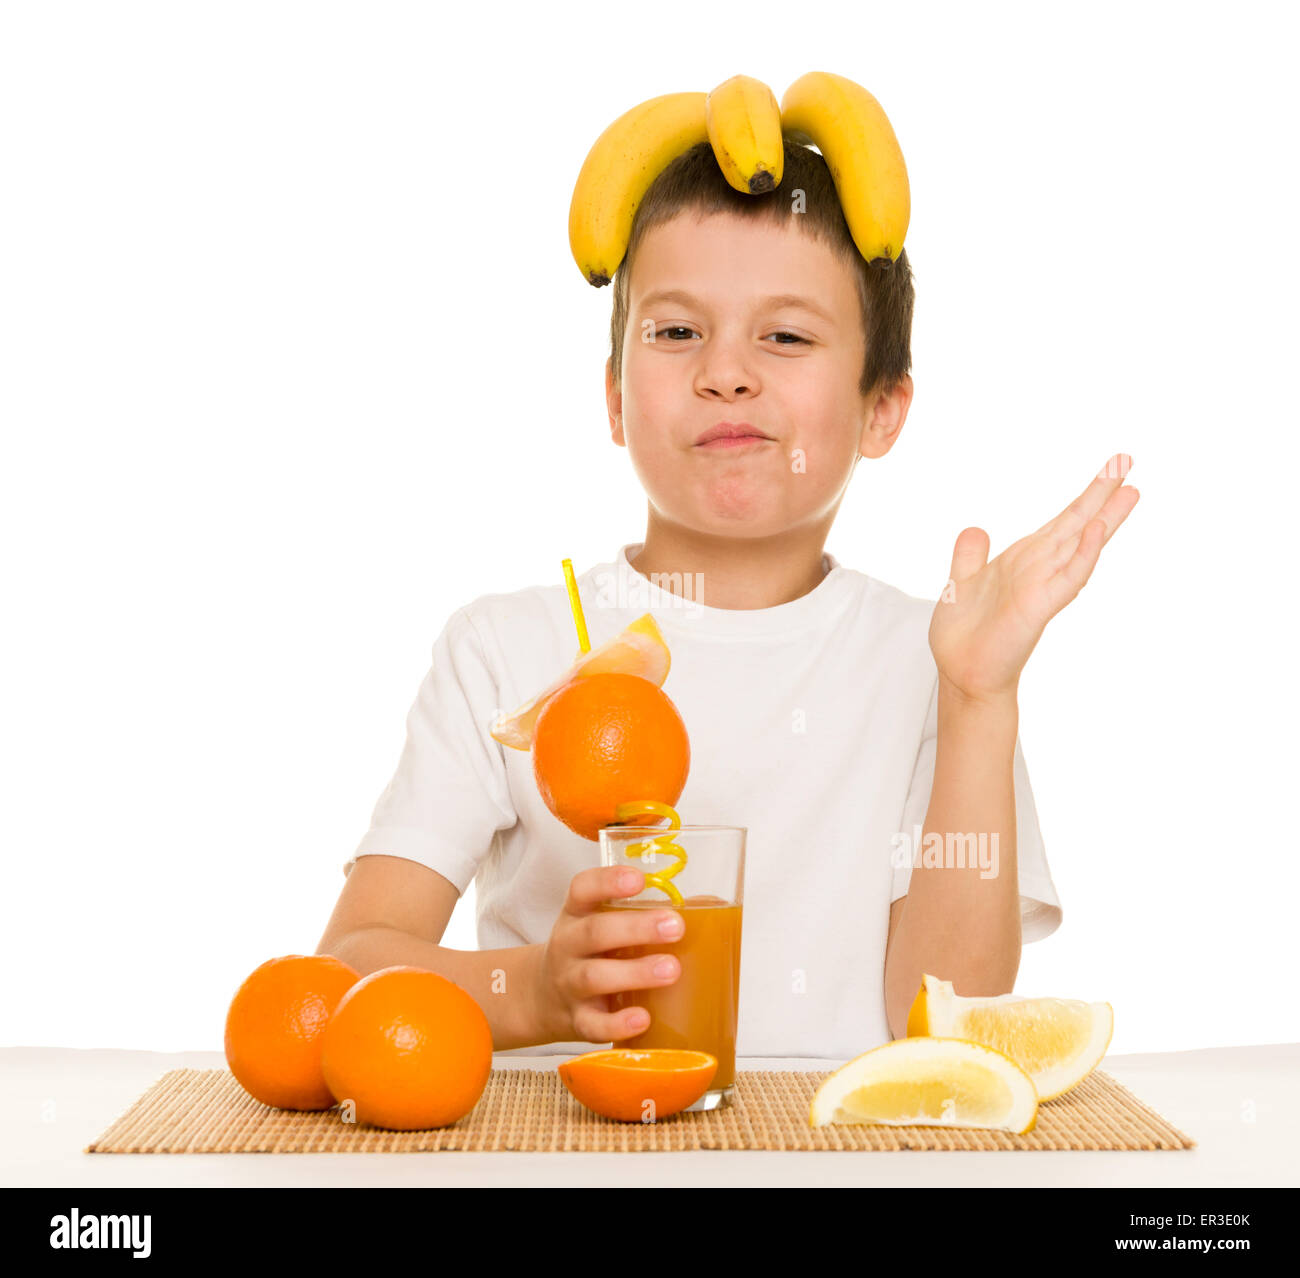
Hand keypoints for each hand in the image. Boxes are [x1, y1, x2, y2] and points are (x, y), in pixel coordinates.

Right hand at [532, 865, 683, 1044]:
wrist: (542, 997)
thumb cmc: (589, 953)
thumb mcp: (600, 923)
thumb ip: (638, 913)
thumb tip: (710, 906)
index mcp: (577, 914)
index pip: (583, 889)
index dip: (608, 882)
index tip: (639, 879)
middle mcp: (569, 945)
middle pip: (594, 932)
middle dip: (636, 928)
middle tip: (675, 926)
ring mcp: (569, 984)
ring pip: (594, 977)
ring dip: (635, 973)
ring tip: (672, 970)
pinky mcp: (577, 1020)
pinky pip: (593, 1025)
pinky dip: (618, 1024)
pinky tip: (644, 1018)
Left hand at [928, 453, 1139, 703]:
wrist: (962, 673)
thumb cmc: (966, 636)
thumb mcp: (961, 583)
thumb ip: (970, 556)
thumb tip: (975, 529)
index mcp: (1023, 560)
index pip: (1061, 521)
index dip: (1085, 495)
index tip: (1112, 467)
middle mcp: (1038, 569)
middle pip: (1076, 525)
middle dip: (1101, 494)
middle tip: (1128, 460)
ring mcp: (1042, 587)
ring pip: (1079, 546)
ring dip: (1103, 519)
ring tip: (1130, 490)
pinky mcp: (1039, 607)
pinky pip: (1067, 578)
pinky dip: (1083, 554)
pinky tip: (1096, 531)